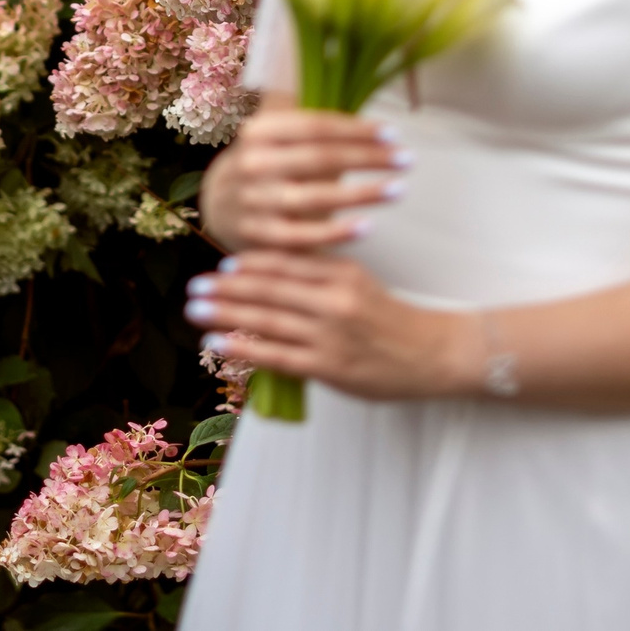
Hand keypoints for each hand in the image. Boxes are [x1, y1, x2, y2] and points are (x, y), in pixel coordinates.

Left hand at [184, 250, 485, 402]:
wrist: (435, 353)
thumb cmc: (393, 320)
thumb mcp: (361, 283)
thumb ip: (323, 275)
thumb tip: (274, 271)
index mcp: (342, 272)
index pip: (286, 264)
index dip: (250, 264)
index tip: (223, 265)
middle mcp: (333, 299)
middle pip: (269, 289)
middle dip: (227, 287)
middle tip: (194, 286)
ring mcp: (330, 334)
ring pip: (267, 320)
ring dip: (225, 313)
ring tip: (194, 310)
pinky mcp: (328, 367)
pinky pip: (276, 356)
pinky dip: (243, 348)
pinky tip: (217, 344)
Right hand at [199, 107, 407, 252]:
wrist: (219, 205)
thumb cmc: (264, 161)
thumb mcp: (274, 131)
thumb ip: (306, 110)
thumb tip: (345, 66)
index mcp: (259, 130)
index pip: (316, 126)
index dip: (357, 128)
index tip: (392, 133)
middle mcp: (253, 164)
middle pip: (320, 158)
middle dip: (368, 157)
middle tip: (406, 159)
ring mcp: (255, 202)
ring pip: (315, 198)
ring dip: (362, 194)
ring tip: (398, 189)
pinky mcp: (259, 237)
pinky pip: (303, 236)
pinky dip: (335, 234)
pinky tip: (366, 228)